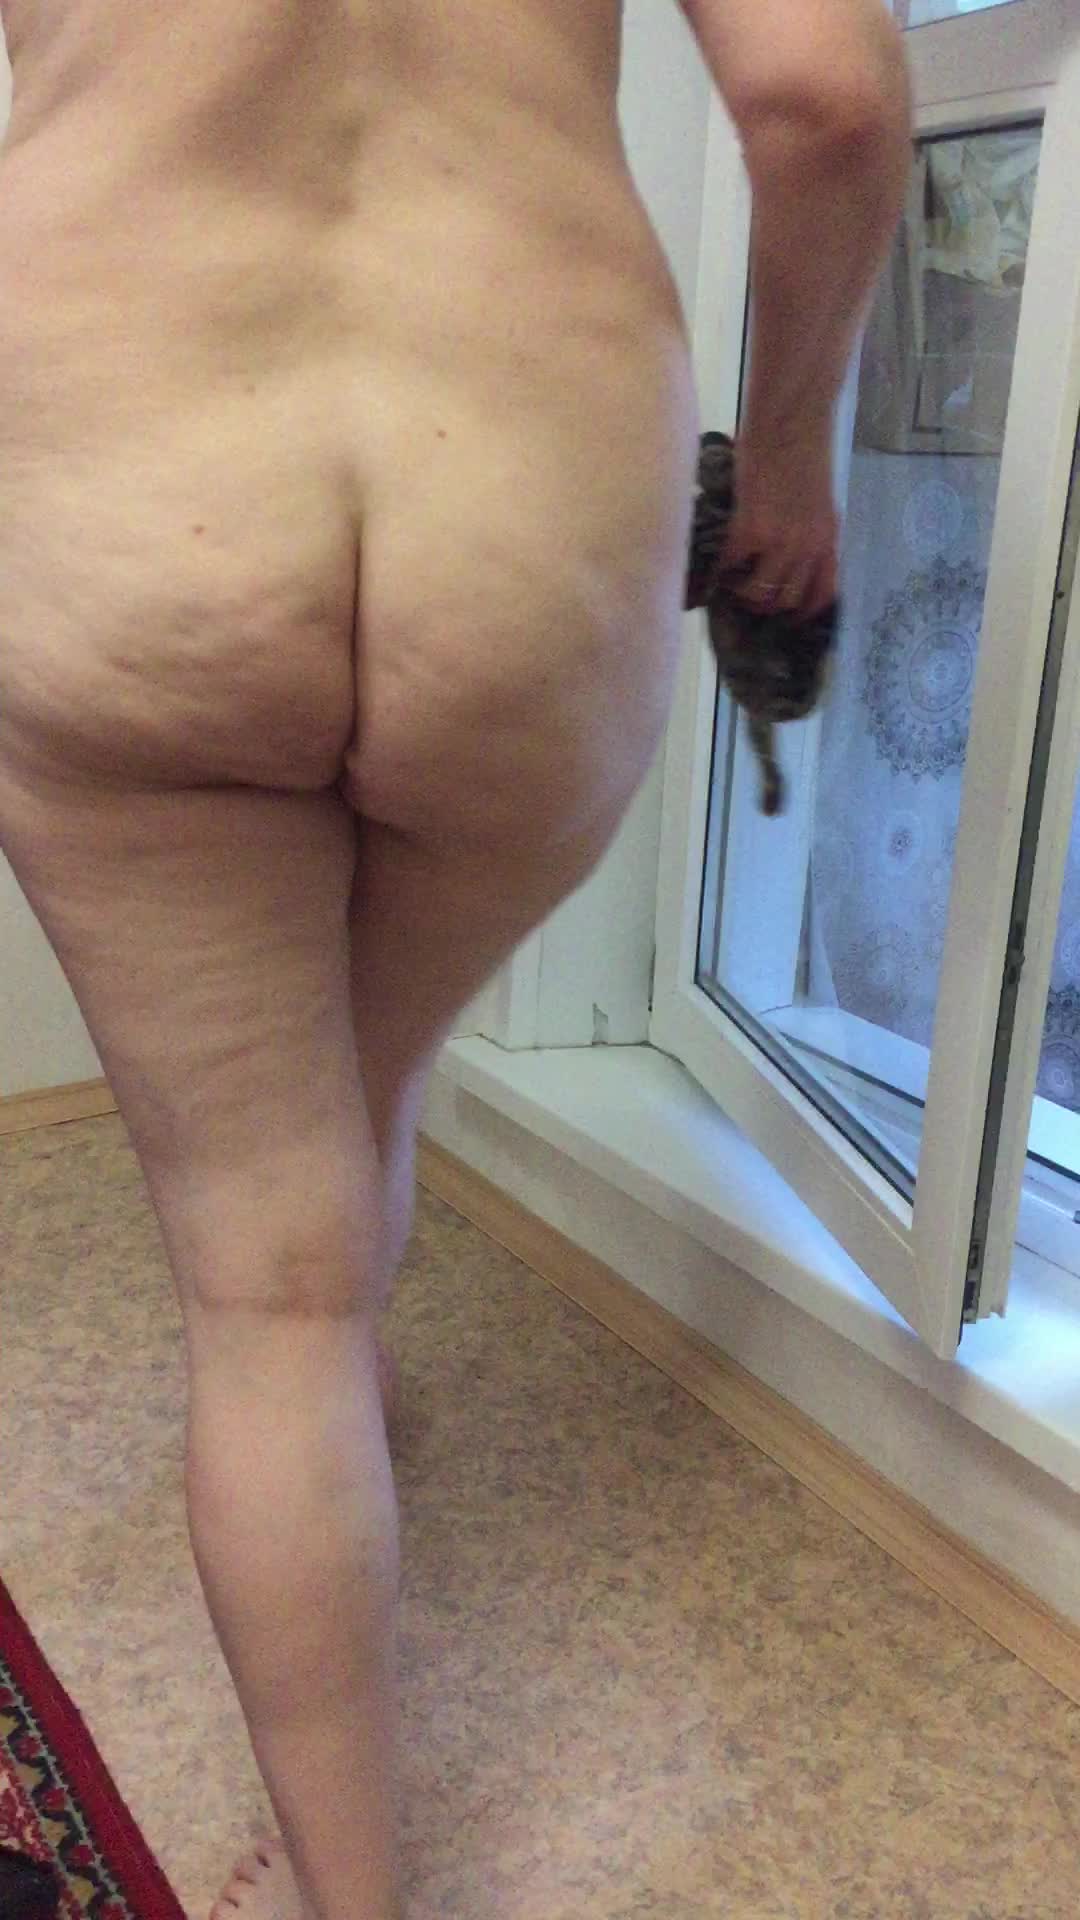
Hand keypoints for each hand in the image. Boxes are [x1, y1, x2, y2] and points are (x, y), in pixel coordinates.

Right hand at [720, 436, 838, 620]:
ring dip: (741, 593)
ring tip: (729, 582)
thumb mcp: (817, 498)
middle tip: (745, 596)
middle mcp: (809, 547)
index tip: (786, 616)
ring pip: (759, 592)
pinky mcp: (751, 529)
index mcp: (828, 538)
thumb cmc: (803, 447)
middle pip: (786, 600)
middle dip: (764, 604)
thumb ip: (806, 528)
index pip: (822, 593)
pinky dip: (719, 570)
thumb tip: (782, 550)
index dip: (803, 611)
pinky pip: (730, 566)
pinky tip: (714, 563)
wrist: (791, 418)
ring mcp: (781, 541)